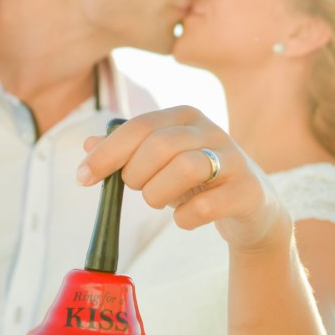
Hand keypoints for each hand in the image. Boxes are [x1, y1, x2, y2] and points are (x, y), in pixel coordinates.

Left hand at [76, 107, 290, 254]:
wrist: (252, 206)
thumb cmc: (198, 180)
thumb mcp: (160, 162)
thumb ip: (126, 151)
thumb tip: (87, 145)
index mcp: (185, 116)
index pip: (138, 126)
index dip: (106, 153)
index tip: (82, 178)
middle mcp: (211, 130)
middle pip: (159, 145)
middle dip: (135, 175)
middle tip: (138, 190)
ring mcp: (233, 159)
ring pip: (185, 168)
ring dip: (158, 194)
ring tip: (159, 201)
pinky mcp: (248, 191)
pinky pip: (206, 205)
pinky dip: (185, 217)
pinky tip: (184, 218)